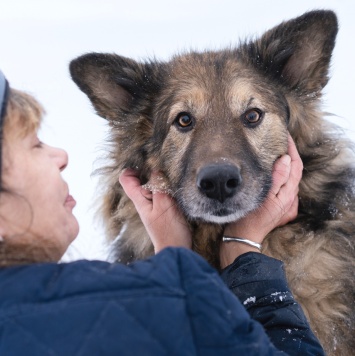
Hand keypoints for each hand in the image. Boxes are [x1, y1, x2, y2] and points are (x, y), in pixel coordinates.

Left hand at [119, 170, 191, 252]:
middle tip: (160, 164)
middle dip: (146, 170)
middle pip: (138, 181)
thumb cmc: (170, 231)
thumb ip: (158, 186)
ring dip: (157, 179)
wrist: (176, 250)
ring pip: (150, 187)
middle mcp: (144, 202)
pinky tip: (174, 187)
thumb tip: (155, 170)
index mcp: (140, 200)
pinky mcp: (163, 211)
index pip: (125, 179)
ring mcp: (153, 207)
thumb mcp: (164, 204)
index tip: (144, 163)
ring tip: (169, 174)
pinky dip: (165, 187)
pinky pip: (160, 194)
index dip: (131, 169)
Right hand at [220, 134, 301, 267]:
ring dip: (285, 165)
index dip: (292, 150)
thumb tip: (286, 160)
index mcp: (288, 194)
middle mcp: (290, 199)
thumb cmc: (250, 218)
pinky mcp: (279, 208)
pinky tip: (273, 174)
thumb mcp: (264, 196)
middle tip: (280, 142)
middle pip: (294, 172)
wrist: (243, 238)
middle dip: (290, 156)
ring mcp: (285, 204)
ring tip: (276, 153)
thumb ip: (277, 178)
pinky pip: (283, 188)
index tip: (285, 137)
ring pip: (289, 179)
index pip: (295, 166)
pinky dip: (281, 177)